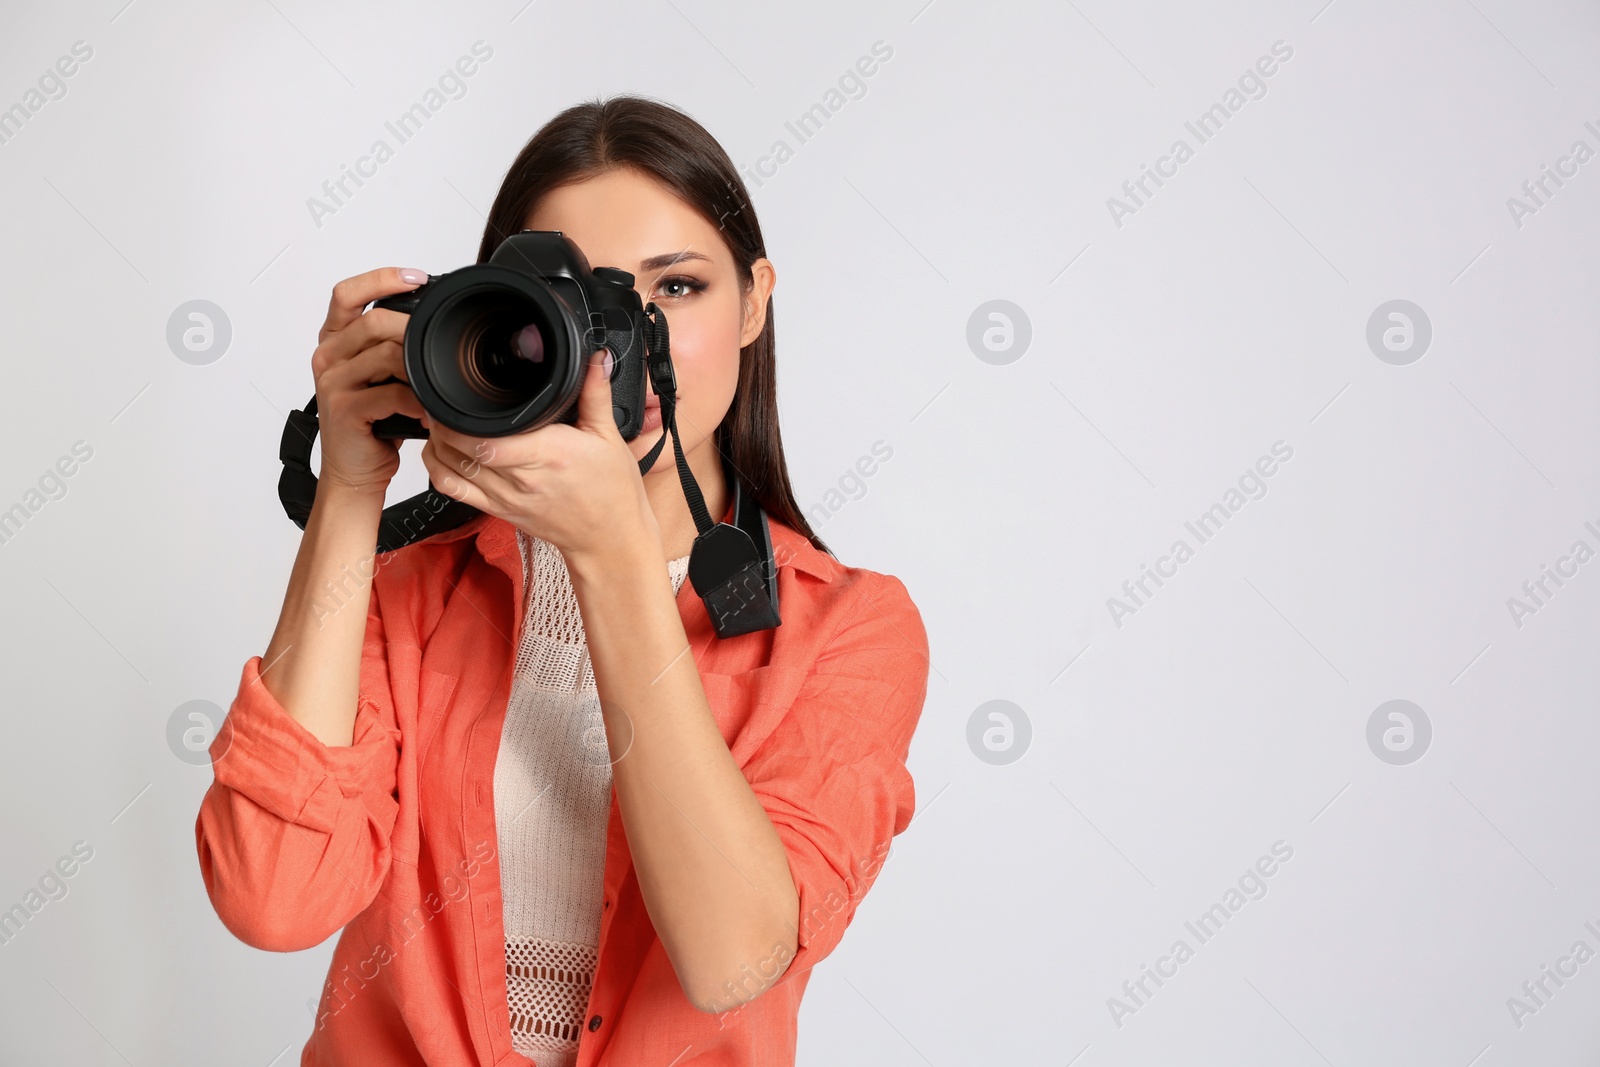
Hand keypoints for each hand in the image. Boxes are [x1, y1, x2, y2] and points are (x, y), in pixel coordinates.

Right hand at [310, 267, 428, 497]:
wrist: (354, 472)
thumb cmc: (371, 425)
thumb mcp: (379, 377)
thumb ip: (391, 348)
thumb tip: (429, 325)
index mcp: (334, 342)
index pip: (347, 294)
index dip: (381, 279)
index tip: (416, 277)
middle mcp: (328, 357)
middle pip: (374, 322)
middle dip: (414, 330)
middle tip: (441, 345)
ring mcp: (333, 382)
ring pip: (387, 355)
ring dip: (422, 370)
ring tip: (437, 385)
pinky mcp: (344, 409)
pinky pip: (393, 392)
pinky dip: (419, 401)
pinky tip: (428, 410)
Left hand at [419, 348, 661, 563]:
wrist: (609, 539)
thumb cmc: (611, 493)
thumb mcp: (610, 437)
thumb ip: (595, 394)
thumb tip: (596, 358)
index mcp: (549, 454)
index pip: (489, 442)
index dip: (462, 420)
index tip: (458, 395)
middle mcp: (522, 479)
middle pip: (462, 450)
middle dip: (444, 423)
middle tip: (444, 401)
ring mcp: (506, 498)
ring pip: (451, 470)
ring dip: (437, 443)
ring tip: (439, 421)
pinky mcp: (498, 510)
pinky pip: (454, 491)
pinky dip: (437, 469)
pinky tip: (439, 451)